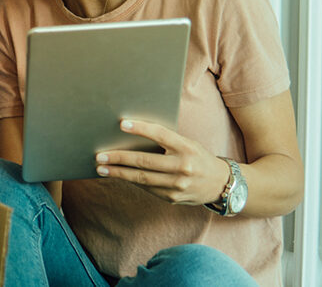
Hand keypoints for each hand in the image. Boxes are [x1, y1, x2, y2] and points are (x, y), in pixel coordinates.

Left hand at [94, 120, 230, 205]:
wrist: (221, 183)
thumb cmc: (197, 157)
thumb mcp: (188, 144)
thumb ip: (166, 141)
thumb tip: (131, 135)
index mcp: (187, 148)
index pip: (161, 135)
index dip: (141, 128)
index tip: (122, 124)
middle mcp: (183, 167)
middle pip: (145, 161)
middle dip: (119, 158)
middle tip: (100, 156)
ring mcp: (178, 185)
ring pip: (142, 178)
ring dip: (118, 173)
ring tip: (101, 168)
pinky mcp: (173, 198)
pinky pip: (147, 188)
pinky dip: (130, 181)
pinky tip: (118, 176)